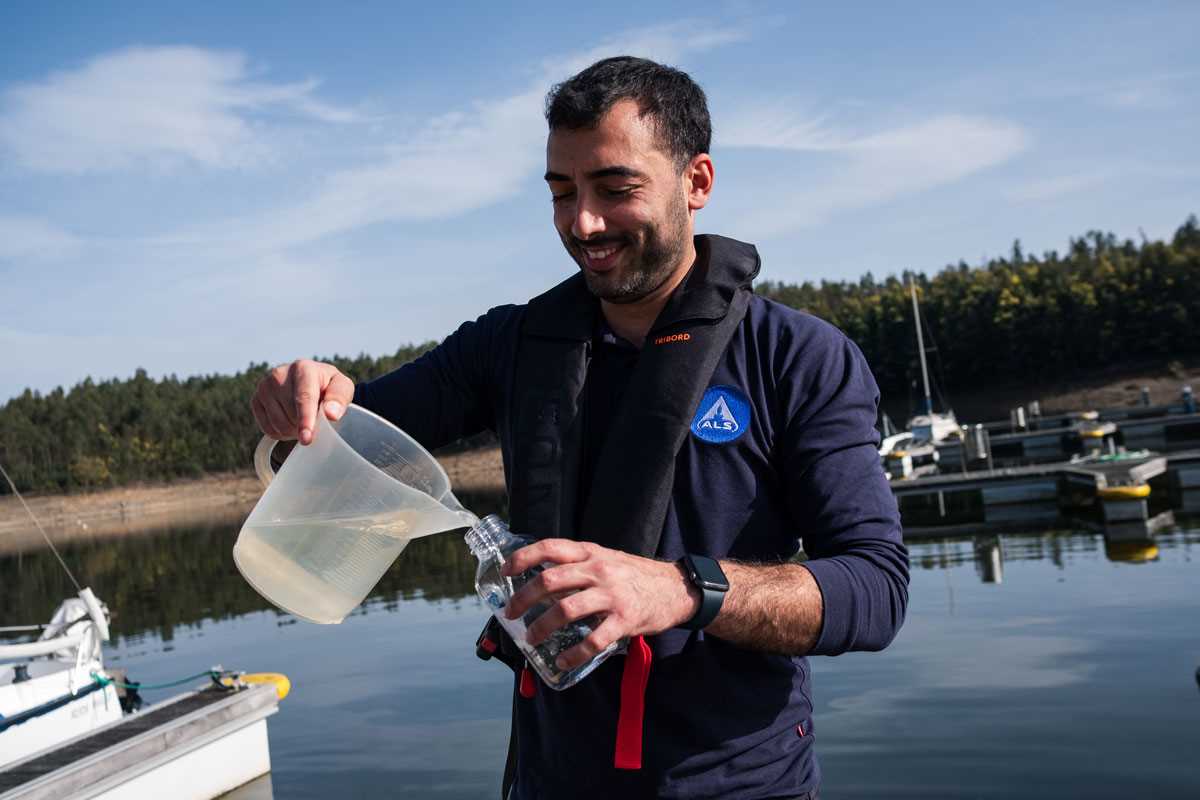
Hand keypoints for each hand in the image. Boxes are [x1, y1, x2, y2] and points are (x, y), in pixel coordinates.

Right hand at [250, 359, 354, 444]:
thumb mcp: (342, 388)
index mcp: (303, 368)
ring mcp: (264, 387)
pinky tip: (291, 422)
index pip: (303, 397)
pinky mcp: (255, 400)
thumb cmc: (329, 387)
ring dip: (293, 431)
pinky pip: (268, 429)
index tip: (307, 439)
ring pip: (278, 424)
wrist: (310, 382)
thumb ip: (339, 398)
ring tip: (304, 421)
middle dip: (305, 426)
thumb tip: (331, 414)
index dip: (305, 420)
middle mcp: (279, 374)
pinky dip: (282, 433)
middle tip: (317, 422)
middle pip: (290, 415)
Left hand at [501, 539, 700, 670]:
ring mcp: (611, 596)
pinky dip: (574, 654)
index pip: (550, 547)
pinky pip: (593, 640)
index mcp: (591, 553)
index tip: (505, 570)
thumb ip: (578, 565)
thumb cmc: (635, 575)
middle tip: (510, 613)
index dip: (523, 557)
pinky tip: (563, 661)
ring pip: (566, 610)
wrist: (676, 588)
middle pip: (550, 581)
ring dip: (542, 627)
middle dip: (523, 598)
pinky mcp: (624, 620)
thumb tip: (541, 580)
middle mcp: (599, 570)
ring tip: (531, 639)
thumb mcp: (606, 559)